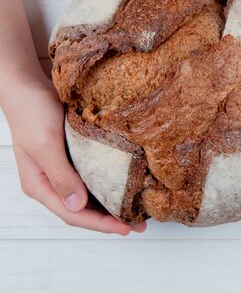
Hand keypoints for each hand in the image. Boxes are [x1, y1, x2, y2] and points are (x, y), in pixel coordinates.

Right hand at [3, 78, 146, 235]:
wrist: (29, 84)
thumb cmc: (32, 111)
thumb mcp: (45, 144)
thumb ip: (61, 175)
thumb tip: (77, 206)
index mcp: (40, 185)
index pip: (72, 214)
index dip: (100, 224)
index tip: (125, 229)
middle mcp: (52, 181)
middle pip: (84, 209)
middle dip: (110, 220)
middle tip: (140, 226)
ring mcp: (64, 169)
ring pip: (91, 195)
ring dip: (113, 204)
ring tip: (139, 212)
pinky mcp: (75, 156)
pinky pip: (94, 177)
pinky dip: (110, 184)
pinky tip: (128, 185)